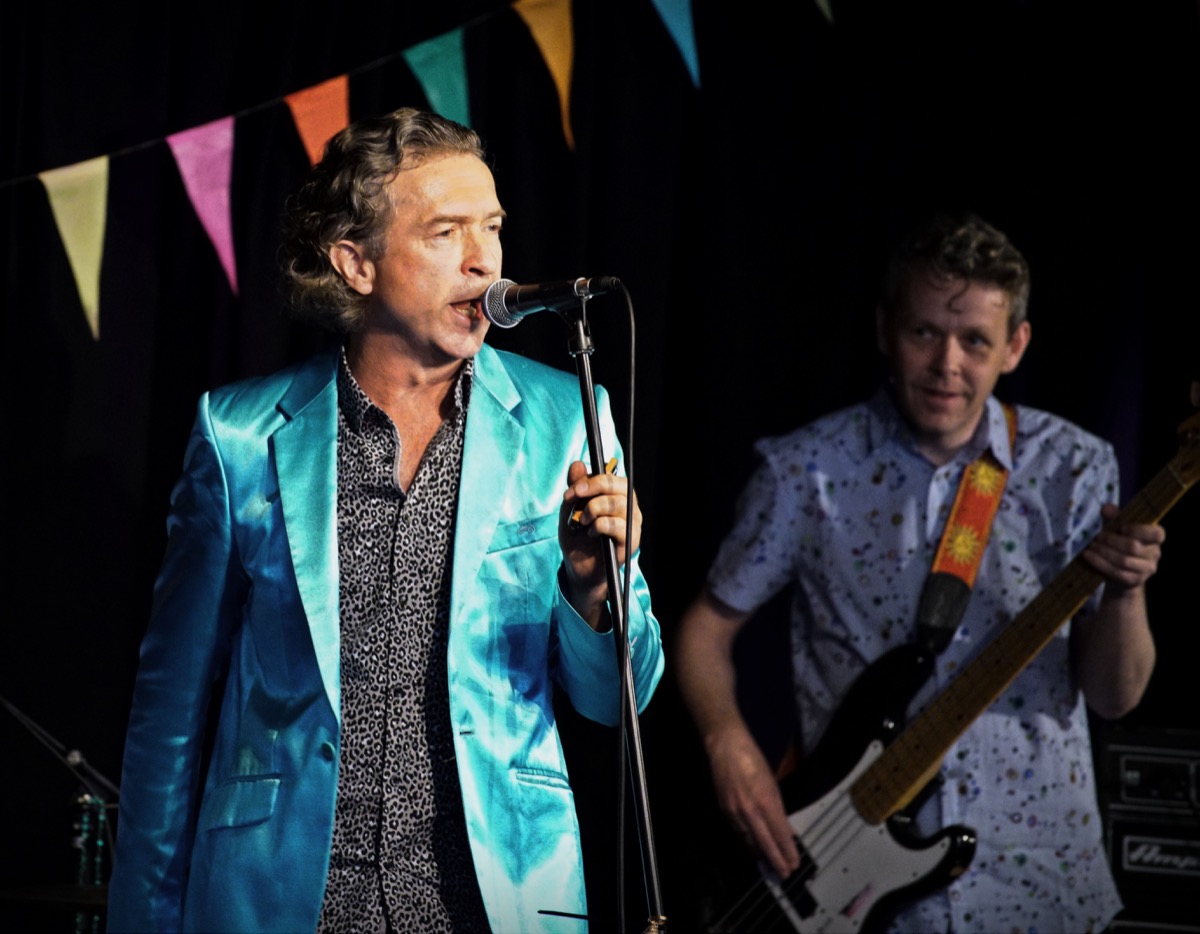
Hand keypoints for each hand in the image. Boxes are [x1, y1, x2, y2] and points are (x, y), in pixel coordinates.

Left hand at [559, 459, 641, 627]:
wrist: (580, 568)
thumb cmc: (578, 538)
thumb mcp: (570, 510)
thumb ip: (575, 488)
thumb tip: (577, 464)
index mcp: (616, 494)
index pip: (610, 476)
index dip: (590, 479)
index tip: (571, 490)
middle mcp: (628, 506)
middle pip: (617, 485)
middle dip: (592, 488)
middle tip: (573, 498)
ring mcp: (632, 523)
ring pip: (616, 503)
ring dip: (593, 510)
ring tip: (582, 522)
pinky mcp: (631, 540)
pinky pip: (617, 525)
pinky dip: (599, 526)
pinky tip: (591, 533)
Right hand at [707, 727, 799, 880]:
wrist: (725, 748)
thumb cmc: (753, 760)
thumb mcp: (772, 784)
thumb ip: (779, 809)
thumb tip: (786, 830)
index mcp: (765, 801)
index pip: (780, 833)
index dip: (788, 851)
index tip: (795, 863)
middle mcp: (749, 811)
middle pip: (765, 843)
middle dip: (776, 860)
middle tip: (784, 874)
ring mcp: (735, 812)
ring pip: (750, 841)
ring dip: (761, 855)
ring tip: (771, 865)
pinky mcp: (724, 811)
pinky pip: (739, 833)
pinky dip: (748, 843)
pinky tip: (754, 849)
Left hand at [1081, 503, 1164, 592]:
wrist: (1119, 573)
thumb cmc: (1119, 544)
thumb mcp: (1116, 528)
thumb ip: (1114, 517)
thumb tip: (1107, 508)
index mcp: (1155, 538)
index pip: (1156, 534)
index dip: (1138, 530)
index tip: (1121, 527)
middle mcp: (1155, 553)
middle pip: (1133, 547)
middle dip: (1111, 540)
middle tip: (1095, 537)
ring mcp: (1147, 569)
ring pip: (1123, 561)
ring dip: (1102, 552)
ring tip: (1089, 546)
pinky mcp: (1135, 581)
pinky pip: (1116, 572)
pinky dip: (1099, 563)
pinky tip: (1088, 556)